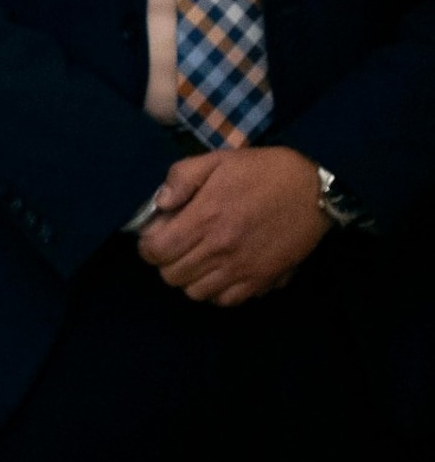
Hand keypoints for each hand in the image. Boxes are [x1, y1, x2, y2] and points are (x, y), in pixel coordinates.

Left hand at [138, 144, 330, 304]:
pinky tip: (220, 271)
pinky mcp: (263, 280)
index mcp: (204, 219)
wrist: (314, 190)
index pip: (155, 251)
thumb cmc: (263, 172)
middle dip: (166, 261)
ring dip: (190, 278)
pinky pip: (227, 300)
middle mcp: (220, 250)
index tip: (155, 235)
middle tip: (176, 246)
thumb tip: (159, 203)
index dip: (147, 245)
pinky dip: (217, 291)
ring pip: (196, 293)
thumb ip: (181, 178)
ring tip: (197, 259)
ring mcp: (242, 269)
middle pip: (171, 276)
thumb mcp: (217, 161)